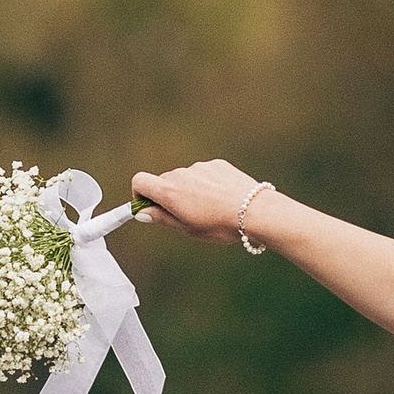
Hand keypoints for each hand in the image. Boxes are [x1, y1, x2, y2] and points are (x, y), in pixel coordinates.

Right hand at [128, 159, 268, 244]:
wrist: (255, 211)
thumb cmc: (219, 225)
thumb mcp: (187, 229)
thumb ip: (162, 218)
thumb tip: (141, 213)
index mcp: (169, 191)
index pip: (139, 181)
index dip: (139, 194)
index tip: (149, 207)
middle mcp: (181, 174)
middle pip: (164, 182)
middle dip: (168, 197)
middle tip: (185, 216)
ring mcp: (200, 167)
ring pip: (185, 178)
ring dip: (190, 191)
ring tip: (210, 209)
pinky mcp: (217, 164)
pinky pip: (204, 173)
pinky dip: (207, 184)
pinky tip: (222, 198)